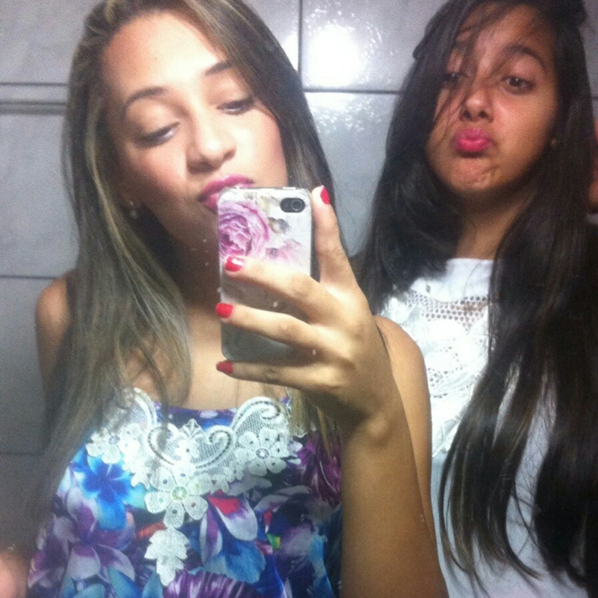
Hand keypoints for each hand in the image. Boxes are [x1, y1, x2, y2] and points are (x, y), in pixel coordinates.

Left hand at [216, 187, 400, 438]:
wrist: (376, 403)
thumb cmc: (354, 349)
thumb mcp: (349, 313)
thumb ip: (326, 285)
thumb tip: (287, 258)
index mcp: (350, 297)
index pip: (337, 256)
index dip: (326, 226)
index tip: (313, 195)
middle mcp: (344, 320)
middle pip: (300, 289)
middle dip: (263, 275)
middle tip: (231, 264)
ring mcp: (333, 351)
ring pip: (285, 330)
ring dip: (250, 319)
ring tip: (222, 310)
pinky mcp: (320, 381)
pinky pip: (278, 371)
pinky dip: (249, 369)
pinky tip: (224, 364)